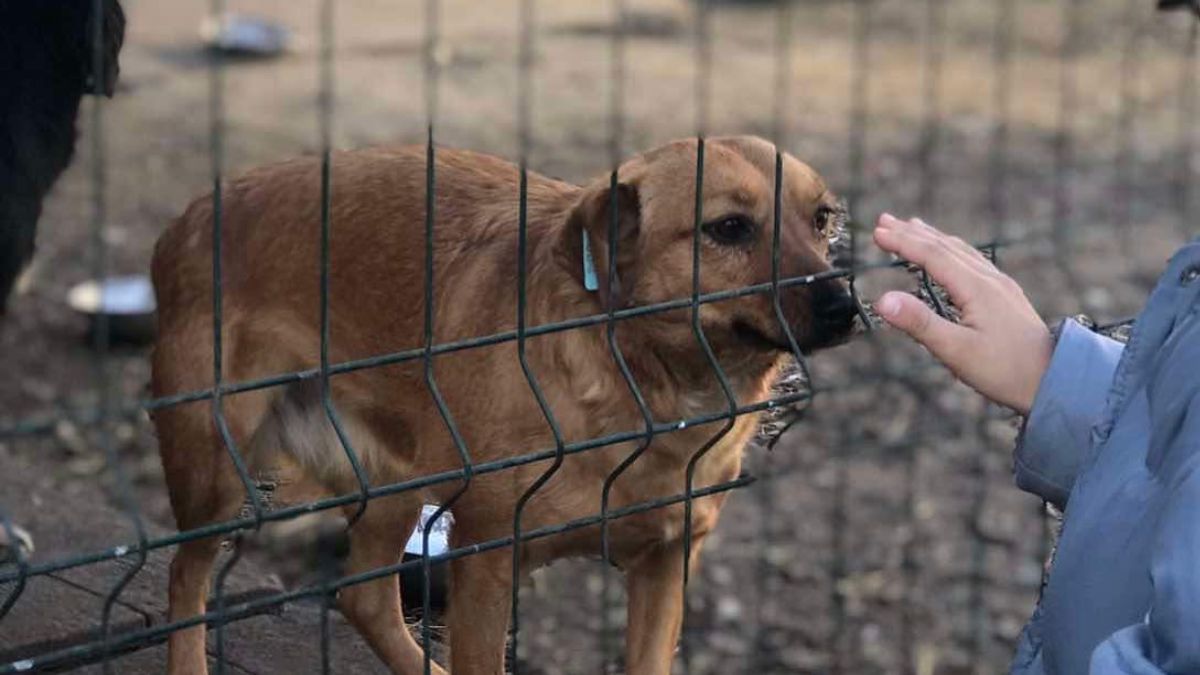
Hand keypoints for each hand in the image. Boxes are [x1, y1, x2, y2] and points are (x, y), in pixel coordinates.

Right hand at [872, 214, 1052, 413]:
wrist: (1055, 380)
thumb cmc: (1004, 371)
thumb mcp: (956, 351)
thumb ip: (919, 323)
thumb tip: (882, 300)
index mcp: (977, 289)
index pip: (933, 256)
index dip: (903, 242)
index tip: (876, 231)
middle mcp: (989, 279)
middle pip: (946, 247)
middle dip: (913, 233)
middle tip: (884, 220)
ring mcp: (1000, 285)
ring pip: (961, 251)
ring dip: (933, 237)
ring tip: (913, 226)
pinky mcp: (1006, 295)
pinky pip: (973, 261)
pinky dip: (952, 250)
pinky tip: (951, 254)